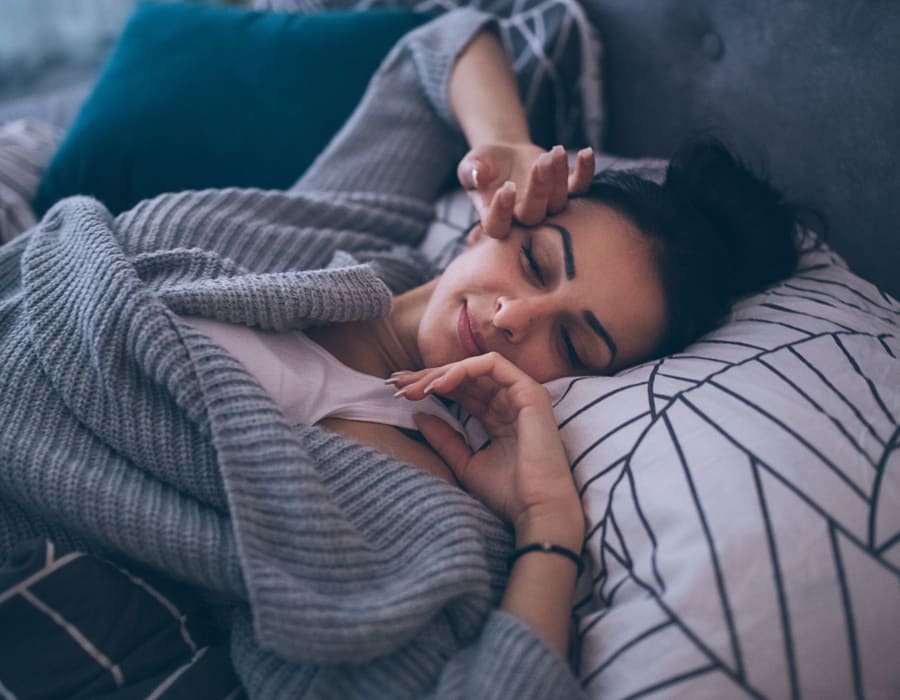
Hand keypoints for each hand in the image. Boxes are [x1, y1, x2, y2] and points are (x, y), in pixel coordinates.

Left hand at [390, 353, 583, 541]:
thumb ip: (445, 439)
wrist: (536, 510)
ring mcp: (522, 394)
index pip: (461, 392)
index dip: (430, 387)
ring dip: (440, 373)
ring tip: (414, 387)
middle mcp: (510, 401)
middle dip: (428, 377)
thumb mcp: (465, 463)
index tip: (399, 393)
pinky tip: (439, 385)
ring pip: (474, 367)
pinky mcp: (529, 391)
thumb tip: (419, 415)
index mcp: (498, 417)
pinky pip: (492, 365)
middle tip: (398, 385)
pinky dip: (463, 370)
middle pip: (464, 377)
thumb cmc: (507, 494)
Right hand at [457, 143, 594, 238]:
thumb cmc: (485, 164)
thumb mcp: (472, 163)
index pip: (497, 226)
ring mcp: (547, 208)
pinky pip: (580, 189)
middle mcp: (523, 220)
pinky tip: (587, 153)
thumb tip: (477, 175)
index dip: (502, 211)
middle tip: (540, 162)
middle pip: (534, 215)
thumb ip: (470, 170)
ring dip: (559, 177)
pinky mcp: (566, 193)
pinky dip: (586, 173)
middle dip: (539, 188)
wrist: (506, 157)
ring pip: (558, 202)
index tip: (506, 188)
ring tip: (556, 151)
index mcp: (494, 219)